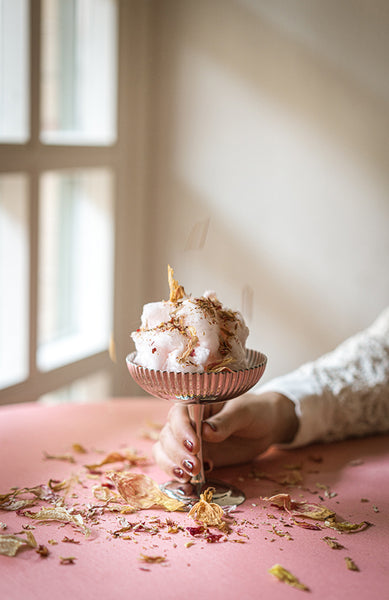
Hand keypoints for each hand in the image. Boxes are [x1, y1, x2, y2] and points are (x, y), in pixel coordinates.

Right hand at [152, 392, 298, 482]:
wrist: (265, 427)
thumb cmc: (254, 412)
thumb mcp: (244, 412)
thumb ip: (225, 421)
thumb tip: (206, 431)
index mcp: (196, 403)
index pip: (178, 415)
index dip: (182, 431)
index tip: (195, 447)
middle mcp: (186, 421)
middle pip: (167, 435)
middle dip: (177, 453)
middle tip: (194, 467)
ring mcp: (186, 441)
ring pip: (164, 451)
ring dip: (171, 466)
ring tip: (187, 478)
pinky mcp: (192, 458)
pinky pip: (175, 467)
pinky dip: (175, 477)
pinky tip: (187, 486)